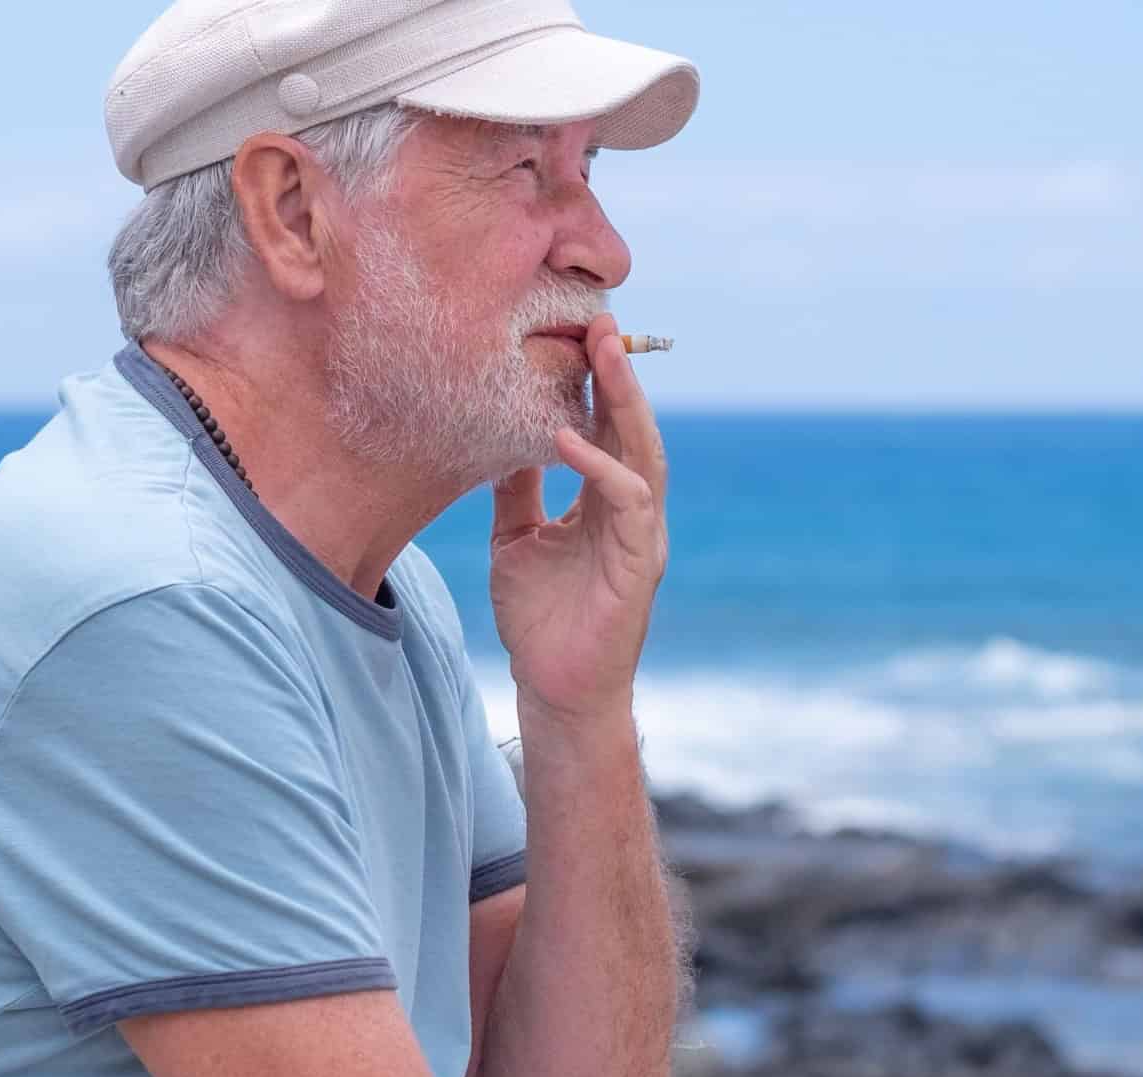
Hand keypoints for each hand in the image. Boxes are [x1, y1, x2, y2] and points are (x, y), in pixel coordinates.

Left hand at [489, 311, 667, 725]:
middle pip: (634, 430)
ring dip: (624, 403)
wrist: (553, 686)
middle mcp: (631, 512)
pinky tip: (568, 439)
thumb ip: (517, 490)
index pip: (609, 430)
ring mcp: (641, 536)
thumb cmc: (540, 618)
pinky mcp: (639, 564)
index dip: (598, 385)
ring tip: (603, 356)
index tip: (579, 335)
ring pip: (644, 454)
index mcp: (605, 503)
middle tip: (602, 324)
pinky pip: (627, 502)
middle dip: (620, 376)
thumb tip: (499, 437)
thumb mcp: (515, 537)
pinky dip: (601, 466)